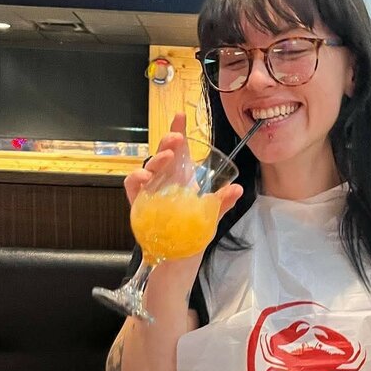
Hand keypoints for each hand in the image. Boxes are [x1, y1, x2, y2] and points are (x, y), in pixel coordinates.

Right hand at [124, 112, 242, 221]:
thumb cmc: (192, 229)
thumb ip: (222, 202)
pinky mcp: (139, 201)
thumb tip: (237, 189)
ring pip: (148, 166)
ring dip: (157, 159)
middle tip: (176, 138)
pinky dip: (137, 178)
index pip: (179, 149)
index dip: (177, 130)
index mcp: (181, 175)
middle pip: (163, 153)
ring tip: (167, 157)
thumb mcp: (210, 214)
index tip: (180, 116)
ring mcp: (150, 188)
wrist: (177, 253)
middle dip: (167, 142)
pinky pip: (133, 185)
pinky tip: (146, 177)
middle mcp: (165, 178)